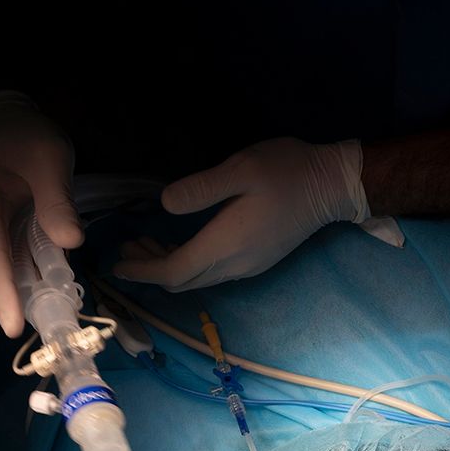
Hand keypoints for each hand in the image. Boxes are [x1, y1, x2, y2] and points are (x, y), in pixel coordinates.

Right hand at [0, 92, 82, 338]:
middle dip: (17, 301)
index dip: (4, 295)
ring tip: (54, 301)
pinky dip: (17, 280)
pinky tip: (42, 280)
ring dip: (18, 292)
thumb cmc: (25, 139)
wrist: (0, 126)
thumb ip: (58, 198)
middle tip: (57, 317)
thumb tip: (70, 241)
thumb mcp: (50, 157)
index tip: (14, 329)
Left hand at [111, 138, 368, 291]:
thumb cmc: (287, 172)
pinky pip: (212, 272)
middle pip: (182, 281)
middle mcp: (235, 264)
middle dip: (150, 270)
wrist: (332, 186)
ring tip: (146, 243)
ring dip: (168, 267)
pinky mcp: (256, 260)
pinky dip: (188, 263)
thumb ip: (201, 190)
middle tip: (126, 249)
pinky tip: (181, 242)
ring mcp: (247, 266)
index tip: (117, 263)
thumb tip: (164, 205)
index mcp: (226, 244)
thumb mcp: (240, 169)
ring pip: (197, 279)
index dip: (143, 270)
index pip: (174, 270)